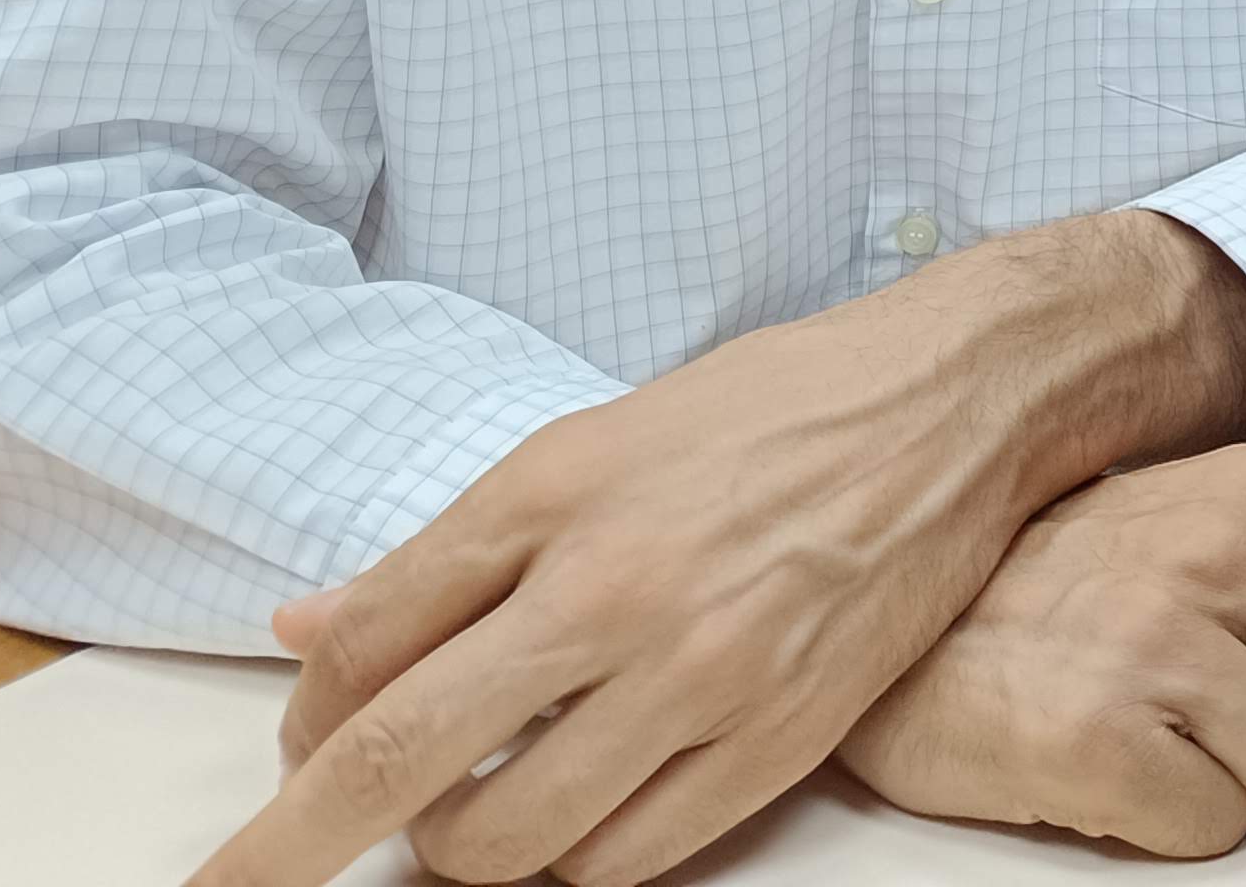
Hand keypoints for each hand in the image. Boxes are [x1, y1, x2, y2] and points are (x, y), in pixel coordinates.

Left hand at [193, 213, 1245, 886]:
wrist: (956, 404)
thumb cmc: (771, 409)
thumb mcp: (590, 441)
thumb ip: (447, 553)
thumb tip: (306, 633)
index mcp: (559, 500)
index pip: (367, 651)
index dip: (298, 731)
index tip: (289, 767)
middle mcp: (621, 592)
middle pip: (403, 767)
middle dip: (298, 846)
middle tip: (290, 855)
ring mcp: (706, 678)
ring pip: (510, 845)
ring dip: (464, 845)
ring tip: (484, 800)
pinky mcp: (782, 741)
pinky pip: (627, 862)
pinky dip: (575, 858)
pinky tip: (580, 806)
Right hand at [838, 447, 1245, 855]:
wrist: (899, 613)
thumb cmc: (1069, 571)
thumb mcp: (1224, 518)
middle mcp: (1223, 557)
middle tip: (1237, 714)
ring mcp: (1160, 648)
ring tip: (1182, 740)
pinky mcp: (1098, 740)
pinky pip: (1218, 829)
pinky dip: (1182, 822)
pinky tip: (1131, 770)